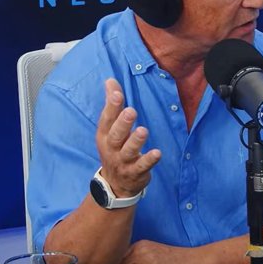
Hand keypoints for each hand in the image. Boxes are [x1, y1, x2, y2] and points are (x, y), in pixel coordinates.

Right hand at [96, 79, 160, 196]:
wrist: (115, 183)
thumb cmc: (115, 148)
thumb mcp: (110, 128)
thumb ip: (113, 104)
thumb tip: (110, 80)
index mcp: (105, 135)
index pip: (107, 119)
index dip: (111, 107)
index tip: (117, 94)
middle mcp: (111, 148)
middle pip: (116, 135)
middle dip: (123, 123)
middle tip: (131, 111)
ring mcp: (122, 162)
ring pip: (128, 151)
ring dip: (136, 141)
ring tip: (143, 130)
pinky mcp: (135, 172)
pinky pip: (142, 166)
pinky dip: (149, 160)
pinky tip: (157, 153)